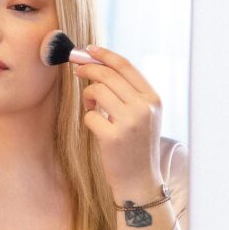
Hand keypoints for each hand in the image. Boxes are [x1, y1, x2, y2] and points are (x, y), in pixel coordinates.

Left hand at [74, 46, 163, 202]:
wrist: (139, 180)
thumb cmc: (135, 146)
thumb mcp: (143, 116)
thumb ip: (128, 93)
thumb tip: (98, 69)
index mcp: (153, 98)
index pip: (126, 66)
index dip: (105, 55)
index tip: (88, 49)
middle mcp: (143, 107)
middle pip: (108, 75)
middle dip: (88, 69)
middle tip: (76, 70)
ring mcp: (129, 122)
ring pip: (97, 91)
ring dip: (88, 96)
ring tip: (91, 106)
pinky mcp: (113, 137)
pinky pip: (90, 115)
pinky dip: (89, 119)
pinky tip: (97, 128)